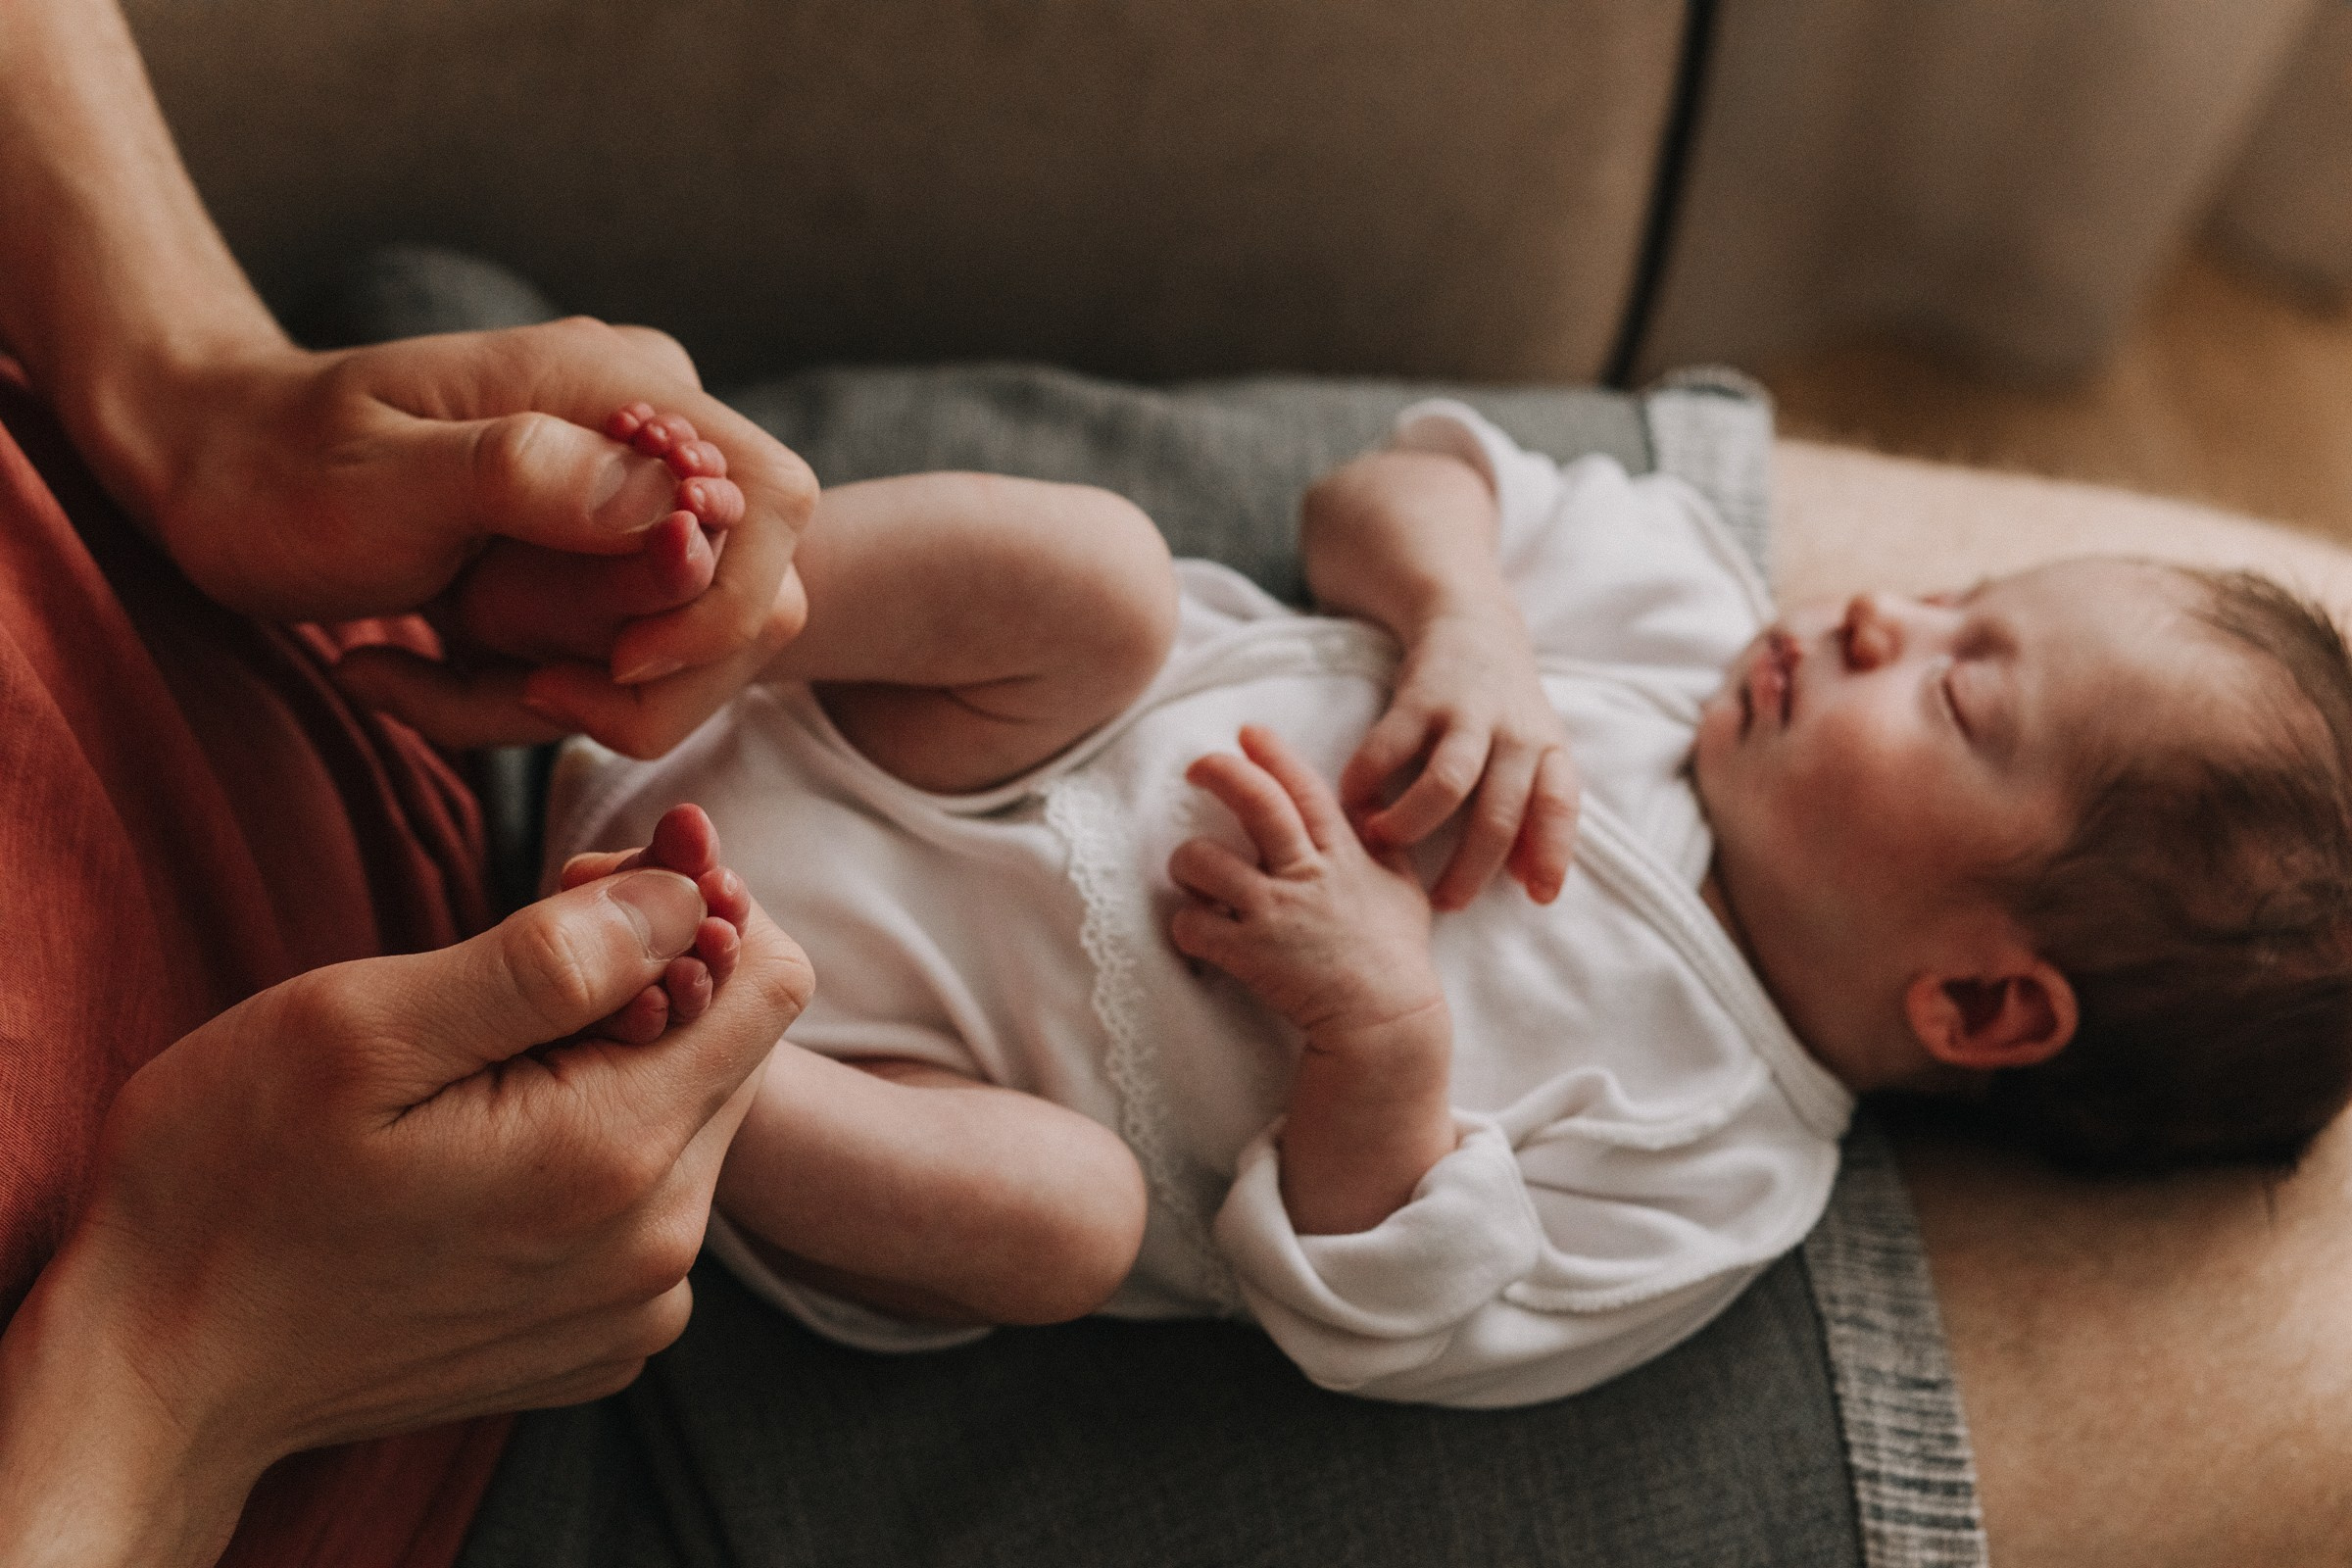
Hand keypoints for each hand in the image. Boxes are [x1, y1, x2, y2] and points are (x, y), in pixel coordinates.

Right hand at [0, 856, 811, 1563]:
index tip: (583, 885)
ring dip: (618, 1065)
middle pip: (738, 1046)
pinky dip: (595, 1151)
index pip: (768, 977)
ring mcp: (636, 1305)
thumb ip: (550, 959)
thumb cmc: (229, 1181)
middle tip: (509, 965)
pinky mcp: (603, 1340)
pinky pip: (652, 1204)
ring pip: (694, 1119)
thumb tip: (688, 891)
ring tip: (478, 1068)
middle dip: (654, 978)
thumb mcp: (361, 1028)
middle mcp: (658, 1243)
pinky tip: (485, 1151)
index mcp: (616, 1153)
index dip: (691, 901)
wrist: (160, 1371)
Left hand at [118, 319, 816, 755]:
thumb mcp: (382, 478)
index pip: (773, 503)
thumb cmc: (275, 465)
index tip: (615, 662)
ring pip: (681, 657)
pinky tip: (403, 670)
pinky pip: (608, 670)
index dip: (724, 606)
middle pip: (745, 603)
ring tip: (421, 669)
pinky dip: (514, 703)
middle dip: (632, 679)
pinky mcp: (592, 569)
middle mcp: (648, 442)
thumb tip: (674, 511)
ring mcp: (627, 508)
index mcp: (619, 388)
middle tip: (497, 676)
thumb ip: (528, 478)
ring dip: (556, 702)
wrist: (206, 467)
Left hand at [1170, 725, 1443, 1040]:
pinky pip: (1192, 924)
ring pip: (1204, 861)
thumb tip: (1366, 804)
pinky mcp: (1249, 953)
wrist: (1386, 1024)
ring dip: (1186, 862)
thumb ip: (1381, 843)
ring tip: (1192, 875)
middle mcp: (1306, 875)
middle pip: (1255, 803)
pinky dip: (1184, 926)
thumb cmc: (1396, 958)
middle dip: (1220, 772)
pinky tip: (1195, 932)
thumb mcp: (1403, 888)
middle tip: (1195, 767)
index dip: (1274, 754)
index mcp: (1343, 856)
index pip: (1305, 789)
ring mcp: (1275, 913)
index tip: (1249, 732)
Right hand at [1341, 602, 1578, 909]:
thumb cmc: (1504, 709)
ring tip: (1383, 843)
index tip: (1539, 898)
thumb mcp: (1534, 753)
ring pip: (1447, 784)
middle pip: (1498, 815)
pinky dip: (1366, 783)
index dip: (1553, 853)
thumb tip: (1532, 884)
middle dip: (1469, 869)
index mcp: (1547, 752)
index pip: (1560, 806)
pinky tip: (1354, 803)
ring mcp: (1467, 714)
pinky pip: (1388, 749)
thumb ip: (1533, 814)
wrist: (1472, 622)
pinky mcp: (1418, 698)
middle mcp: (1514, 734)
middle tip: (1441, 902)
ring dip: (1412, 825)